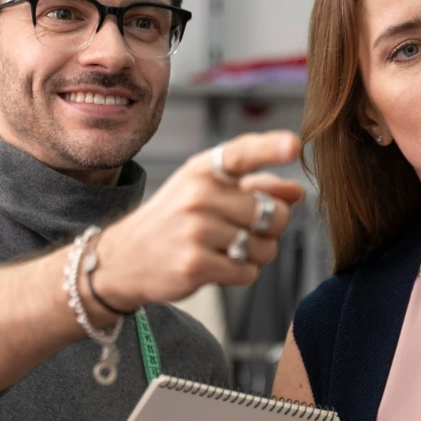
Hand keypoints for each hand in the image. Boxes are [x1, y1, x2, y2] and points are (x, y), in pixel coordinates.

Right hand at [93, 131, 305, 308]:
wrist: (123, 259)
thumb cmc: (174, 221)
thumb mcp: (206, 193)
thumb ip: (255, 187)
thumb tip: (298, 192)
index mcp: (202, 169)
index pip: (242, 154)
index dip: (270, 149)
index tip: (293, 146)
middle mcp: (198, 194)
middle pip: (272, 213)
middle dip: (271, 228)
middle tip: (244, 231)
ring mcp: (195, 229)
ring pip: (264, 247)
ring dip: (255, 255)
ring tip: (226, 250)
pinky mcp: (195, 264)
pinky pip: (247, 272)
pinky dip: (240, 274)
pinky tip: (216, 267)